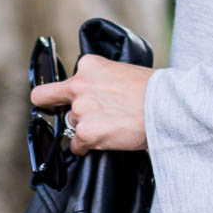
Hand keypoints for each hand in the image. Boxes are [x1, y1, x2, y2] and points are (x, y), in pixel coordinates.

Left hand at [30, 53, 155, 154]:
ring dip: (83, 128)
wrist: (167, 106)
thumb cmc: (153, 89)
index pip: (65, 78)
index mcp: (88, 65)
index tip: (71, 97)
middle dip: (48, 106)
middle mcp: (78, 85)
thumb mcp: (122, 71)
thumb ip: (101, 80)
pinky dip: (86, 147)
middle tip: (57, 114)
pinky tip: (104, 142)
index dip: (69, 91)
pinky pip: (76, 146)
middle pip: (46, 98)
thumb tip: (98, 94)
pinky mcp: (86, 133)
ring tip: (108, 128)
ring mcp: (80, 110)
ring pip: (69, 124)